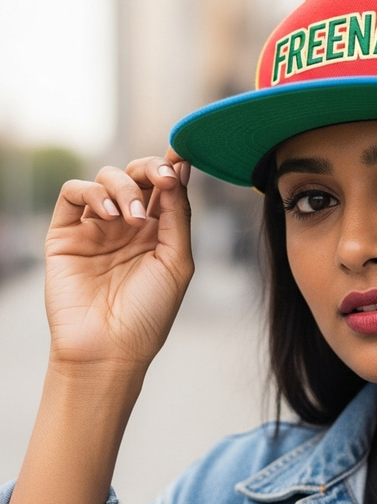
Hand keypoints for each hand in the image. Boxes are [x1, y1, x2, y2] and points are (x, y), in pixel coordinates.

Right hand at [44, 151, 193, 372]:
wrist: (109, 348)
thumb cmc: (149, 312)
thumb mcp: (177, 262)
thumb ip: (178, 216)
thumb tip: (179, 171)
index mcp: (160, 232)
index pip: (165, 189)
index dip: (173, 167)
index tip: (183, 155)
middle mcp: (129, 226)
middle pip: (138, 176)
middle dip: (151, 168)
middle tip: (162, 177)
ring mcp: (97, 228)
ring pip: (107, 179)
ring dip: (125, 187)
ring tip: (134, 218)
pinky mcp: (66, 233)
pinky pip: (74, 193)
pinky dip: (93, 193)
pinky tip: (111, 214)